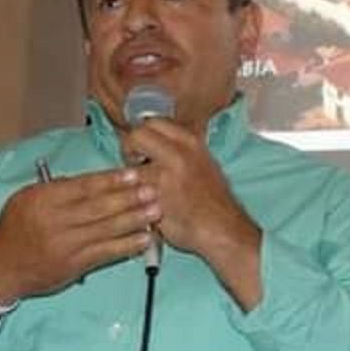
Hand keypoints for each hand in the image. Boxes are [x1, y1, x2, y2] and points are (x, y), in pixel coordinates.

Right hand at [0, 168, 158, 301]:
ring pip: (106, 229)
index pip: (83, 186)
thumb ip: (56, 188)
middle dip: (129, 198)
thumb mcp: (25, 199)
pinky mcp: (74, 265)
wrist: (0, 268)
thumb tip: (92, 180)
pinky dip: (127, 245)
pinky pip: (105, 253)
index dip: (111, 180)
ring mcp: (65, 244)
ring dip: (134, 219)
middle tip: (153, 189)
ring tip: (156, 210)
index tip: (133, 174)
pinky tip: (145, 239)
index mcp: (42, 199)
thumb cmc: (15, 229)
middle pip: (99, 206)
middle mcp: (54, 221)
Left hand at [124, 118, 263, 307]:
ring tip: (135, 188)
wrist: (222, 229)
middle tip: (134, 164)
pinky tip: (137, 204)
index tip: (142, 148)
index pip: (154, 122)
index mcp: (192, 142)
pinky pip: (130, 190)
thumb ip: (181, 153)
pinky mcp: (155, 195)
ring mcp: (166, 172)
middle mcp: (180, 152)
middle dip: (129, 148)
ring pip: (130, 163)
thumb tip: (155, 148)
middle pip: (138, 134)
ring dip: (127, 176)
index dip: (143, 134)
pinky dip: (129, 196)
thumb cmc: (214, 203)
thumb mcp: (205, 165)